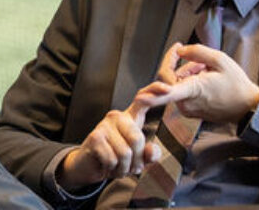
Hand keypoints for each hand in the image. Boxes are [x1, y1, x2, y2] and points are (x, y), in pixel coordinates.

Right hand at [56, 82, 173, 188]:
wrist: (90, 166)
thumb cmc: (115, 158)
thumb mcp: (138, 159)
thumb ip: (150, 155)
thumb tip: (151, 150)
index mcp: (130, 118)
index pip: (143, 100)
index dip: (155, 91)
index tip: (168, 88)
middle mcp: (117, 117)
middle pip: (137, 139)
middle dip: (136, 160)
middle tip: (130, 167)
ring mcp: (104, 125)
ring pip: (125, 153)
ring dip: (123, 168)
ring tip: (117, 167)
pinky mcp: (95, 136)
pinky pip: (112, 159)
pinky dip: (112, 169)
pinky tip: (106, 166)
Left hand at [160, 44, 258, 123]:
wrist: (247, 107)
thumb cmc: (237, 85)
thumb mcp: (220, 60)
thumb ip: (197, 52)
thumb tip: (180, 52)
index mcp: (193, 90)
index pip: (167, 92)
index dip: (152, 95)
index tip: (139, 98)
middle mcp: (187, 102)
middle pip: (171, 77)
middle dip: (184, 66)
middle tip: (203, 63)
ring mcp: (187, 108)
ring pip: (177, 83)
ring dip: (189, 74)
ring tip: (208, 72)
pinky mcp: (189, 111)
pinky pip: (182, 91)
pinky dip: (191, 82)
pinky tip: (206, 81)